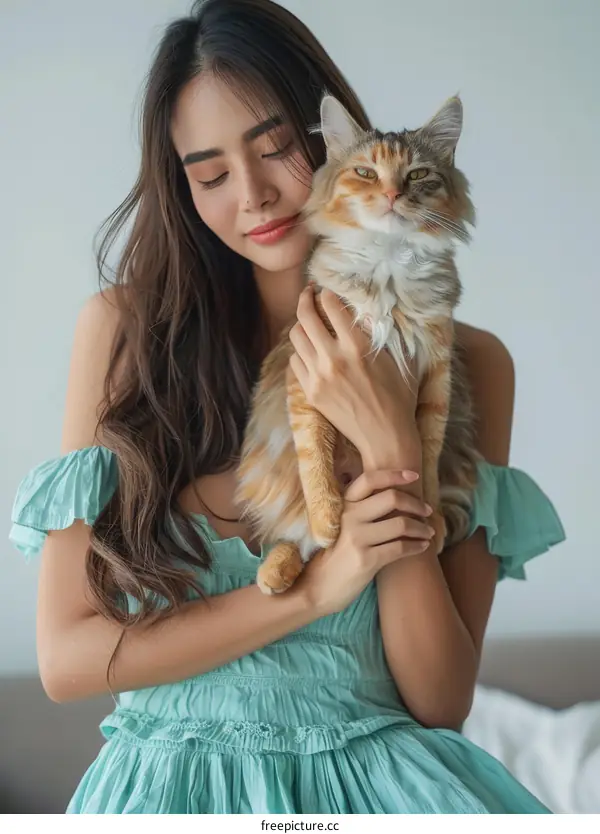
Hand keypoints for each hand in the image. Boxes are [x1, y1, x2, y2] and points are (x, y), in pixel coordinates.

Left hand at [289, 287, 418, 468]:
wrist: (385, 437)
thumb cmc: (398, 398)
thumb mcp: (399, 359)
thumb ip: (382, 333)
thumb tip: (367, 311)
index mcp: (357, 346)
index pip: (332, 306)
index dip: (327, 293)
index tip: (327, 290)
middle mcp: (333, 358)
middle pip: (305, 317)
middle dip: (305, 299)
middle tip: (309, 294)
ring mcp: (318, 376)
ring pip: (296, 337)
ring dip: (300, 325)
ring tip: (308, 321)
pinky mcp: (310, 392)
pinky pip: (295, 361)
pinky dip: (300, 351)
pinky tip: (310, 350)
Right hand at [299, 470, 434, 615]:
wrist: (318, 587)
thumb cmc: (335, 554)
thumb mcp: (342, 525)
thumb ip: (362, 510)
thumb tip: (397, 497)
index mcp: (343, 504)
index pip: (370, 479)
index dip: (394, 474)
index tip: (414, 476)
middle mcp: (349, 516)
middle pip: (392, 498)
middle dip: (415, 504)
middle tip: (427, 511)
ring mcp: (357, 538)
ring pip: (401, 523)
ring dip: (421, 528)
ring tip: (428, 532)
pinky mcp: (366, 560)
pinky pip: (400, 548)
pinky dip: (417, 546)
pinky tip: (423, 547)